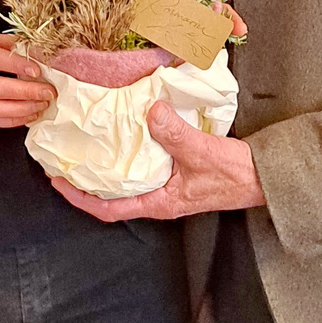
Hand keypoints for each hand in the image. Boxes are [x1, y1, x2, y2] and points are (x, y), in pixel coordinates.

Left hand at [50, 101, 265, 219]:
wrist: (263, 177)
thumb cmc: (234, 176)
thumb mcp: (202, 153)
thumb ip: (175, 134)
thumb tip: (150, 113)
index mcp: (158, 202)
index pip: (109, 209)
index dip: (80, 198)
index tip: (58, 181)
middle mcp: (158, 197)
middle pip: (112, 194)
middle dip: (87, 179)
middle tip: (66, 157)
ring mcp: (167, 184)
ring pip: (127, 178)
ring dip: (107, 163)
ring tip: (88, 143)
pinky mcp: (176, 171)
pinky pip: (143, 162)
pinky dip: (129, 150)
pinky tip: (125, 131)